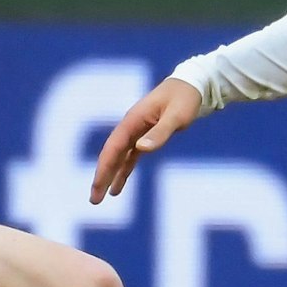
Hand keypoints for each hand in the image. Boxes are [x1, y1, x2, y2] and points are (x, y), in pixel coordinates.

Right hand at [90, 77, 200, 203]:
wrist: (191, 85)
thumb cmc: (185, 99)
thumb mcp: (177, 116)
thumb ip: (160, 132)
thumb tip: (140, 149)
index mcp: (132, 120)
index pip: (113, 148)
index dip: (103, 168)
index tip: (97, 187)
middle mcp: (130, 127)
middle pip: (111, 155)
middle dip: (101, 177)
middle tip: (94, 200)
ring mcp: (136, 132)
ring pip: (118, 158)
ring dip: (109, 176)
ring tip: (101, 197)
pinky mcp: (144, 136)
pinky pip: (129, 157)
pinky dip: (123, 171)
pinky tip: (117, 187)